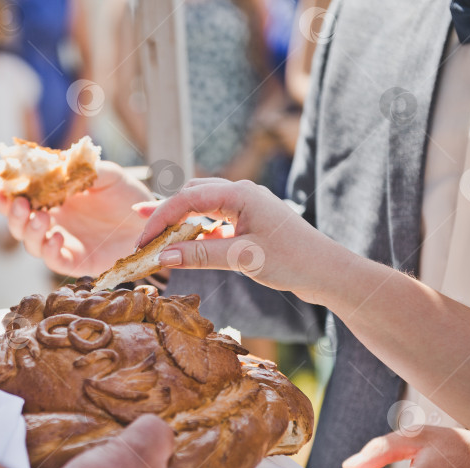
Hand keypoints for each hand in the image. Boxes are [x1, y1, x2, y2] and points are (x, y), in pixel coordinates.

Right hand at [0, 161, 152, 276]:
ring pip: (31, 244)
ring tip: (42, 218)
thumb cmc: (129, 197)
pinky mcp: (77, 262)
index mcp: (54, 200)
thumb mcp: (108, 175)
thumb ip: (83, 169)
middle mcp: (54, 222)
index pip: (21, 198)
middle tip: (21, 203)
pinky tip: (56, 237)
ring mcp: (63, 243)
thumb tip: (56, 162)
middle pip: (18, 224)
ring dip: (30, 231)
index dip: (5, 194)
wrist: (154, 222)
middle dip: (12, 214)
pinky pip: (55, 261)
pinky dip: (50, 251)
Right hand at [137, 178, 340, 302]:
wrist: (328, 271)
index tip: (143, 242)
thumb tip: (162, 257)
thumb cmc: (293, 261)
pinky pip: (214, 221)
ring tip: (156, 237)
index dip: (160, 219)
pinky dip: (196, 233)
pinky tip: (186, 247)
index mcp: (239, 193)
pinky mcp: (249, 221)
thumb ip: (200, 256)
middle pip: (190, 196)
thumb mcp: (242, 258)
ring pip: (201, 207)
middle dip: (164, 214)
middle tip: (141, 234)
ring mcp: (245, 206)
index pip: (187, 199)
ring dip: (179, 223)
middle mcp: (240, 193)